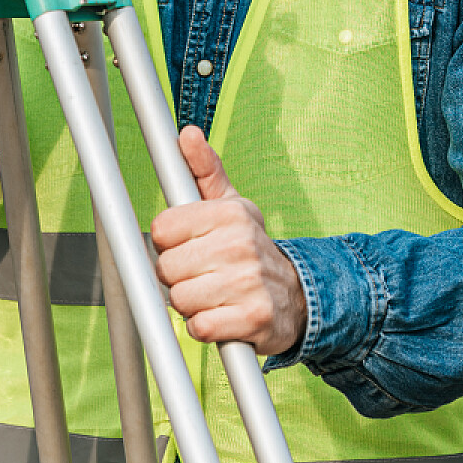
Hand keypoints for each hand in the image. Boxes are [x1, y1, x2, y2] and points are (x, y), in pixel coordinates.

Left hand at [152, 126, 307, 354]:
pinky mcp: (253, 318)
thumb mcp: (233, 206)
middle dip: (178, 277)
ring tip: (214, 294)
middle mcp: (240, 244)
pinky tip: (222, 315)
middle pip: (166, 268)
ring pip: (179, 299)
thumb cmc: (251, 249)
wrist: (299, 295)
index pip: (163, 229)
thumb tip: (186, 134)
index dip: (170, 243)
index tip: (189, 246)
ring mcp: (248, 282)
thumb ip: (204, 170)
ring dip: (191, 304)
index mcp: (230, 214)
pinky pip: (199, 327)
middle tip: (203, 274)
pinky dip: (205, 327)